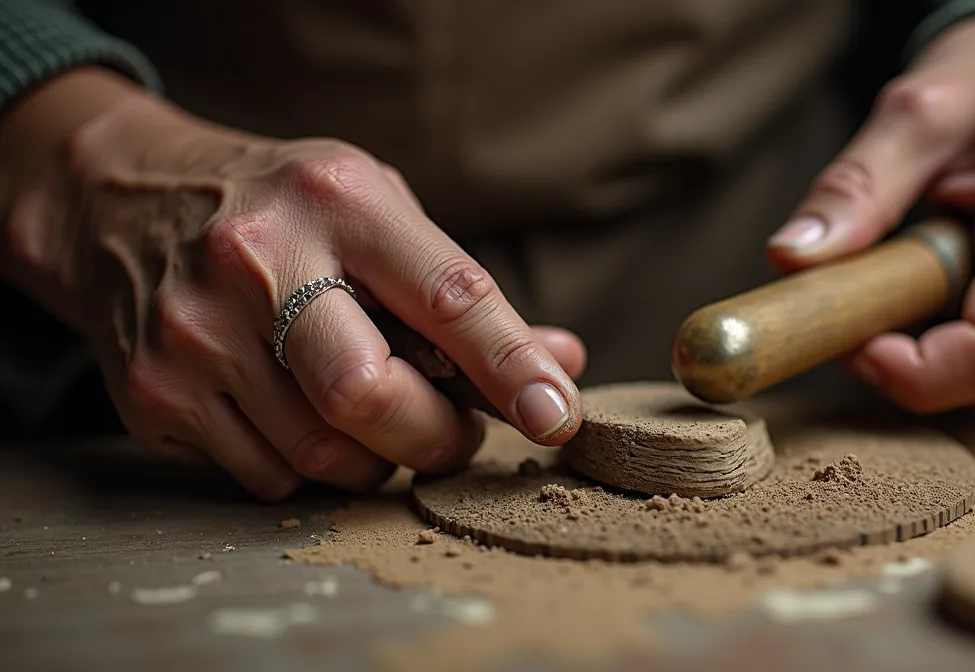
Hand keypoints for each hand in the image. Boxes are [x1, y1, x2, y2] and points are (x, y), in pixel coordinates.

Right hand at [1, 70, 584, 499]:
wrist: (122, 199)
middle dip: (435, 438)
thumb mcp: (377, 212)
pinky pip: (265, 476)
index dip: (511, 366)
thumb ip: (462, 293)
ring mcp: (194, 332)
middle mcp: (257, 261)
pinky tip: (300, 415)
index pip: (447, 297)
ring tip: (377, 418)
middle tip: (454, 434)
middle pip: (368, 397)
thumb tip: (557, 368)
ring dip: (375, 460)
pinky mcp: (153, 393)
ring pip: (321, 456)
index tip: (555, 414)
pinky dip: (307, 467)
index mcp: (337, 202)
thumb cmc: (284, 210)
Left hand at [767, 17, 974, 419]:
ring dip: (934, 353)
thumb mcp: (918, 111)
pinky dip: (959, 342)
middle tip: (868, 289)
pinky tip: (944, 282)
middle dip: (911, 363)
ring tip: (912, 268)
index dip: (910, 372)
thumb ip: (855, 188)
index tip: (853, 337)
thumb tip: (792, 259)